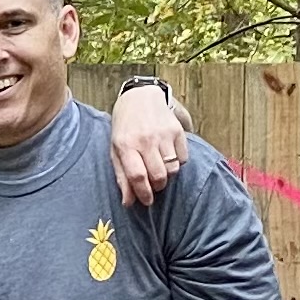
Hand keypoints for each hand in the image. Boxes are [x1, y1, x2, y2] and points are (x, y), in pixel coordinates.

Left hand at [107, 81, 187, 204]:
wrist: (140, 96)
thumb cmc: (125, 128)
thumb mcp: (116, 150)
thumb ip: (122, 177)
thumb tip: (128, 203)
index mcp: (126, 145)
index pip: (137, 176)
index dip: (143, 194)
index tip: (146, 201)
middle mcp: (146, 140)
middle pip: (158, 176)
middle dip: (157, 187)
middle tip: (154, 185)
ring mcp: (163, 134)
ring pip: (172, 169)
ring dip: (167, 176)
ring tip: (160, 169)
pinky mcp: (177, 130)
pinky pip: (183, 158)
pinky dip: (178, 163)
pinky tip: (169, 156)